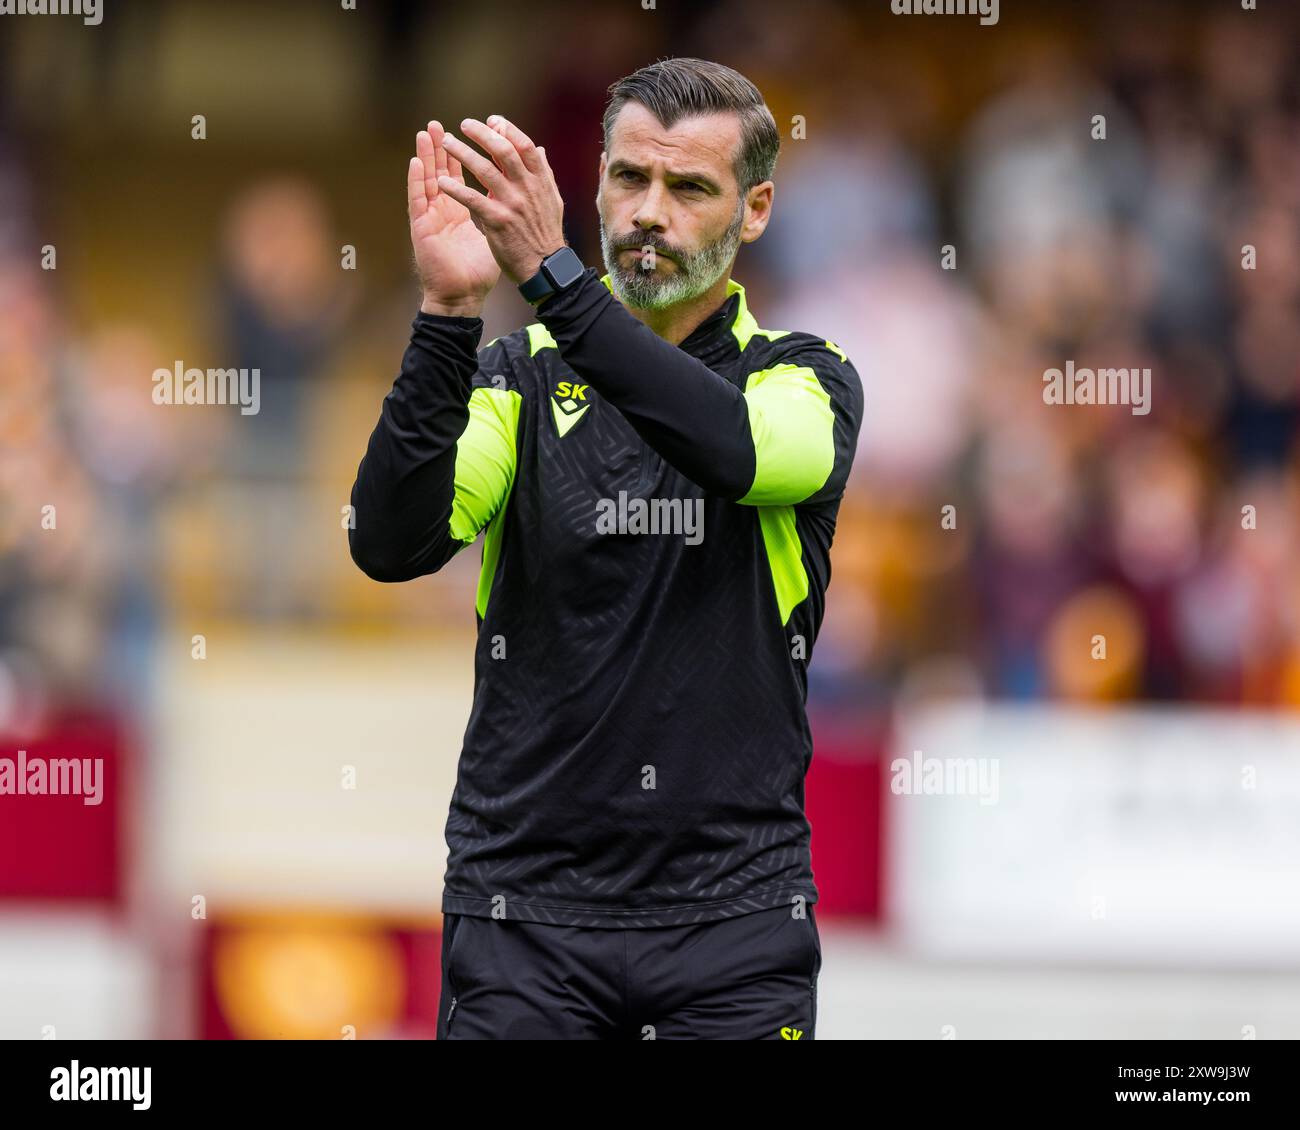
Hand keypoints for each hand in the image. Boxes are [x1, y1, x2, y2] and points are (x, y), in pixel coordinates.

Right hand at [408, 120, 500, 316]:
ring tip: (426, 132)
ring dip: (426, 156)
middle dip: (442, 147)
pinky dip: (416, 180)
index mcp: (462, 212)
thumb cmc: (477, 272)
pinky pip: (417, 200)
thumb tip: (516, 194)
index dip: (466, 156)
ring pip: (427, 180)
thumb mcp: (494, 235)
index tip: (471, 135)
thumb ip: (500, 212)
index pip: (462, 177)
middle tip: (440, 124)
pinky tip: (416, 162)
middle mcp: (445, 211)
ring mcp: (432, 218)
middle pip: (442, 172)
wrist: (463, 297)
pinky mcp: (422, 228)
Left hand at [437, 116, 566, 284]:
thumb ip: (544, 174)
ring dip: (462, 153)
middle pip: (503, 150)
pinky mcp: (498, 222)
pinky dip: (456, 189)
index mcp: (540, 181)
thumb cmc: (546, 235)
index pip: (524, 146)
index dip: (507, 129)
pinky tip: (441, 182)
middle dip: (481, 134)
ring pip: (485, 170)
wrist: (545, 268)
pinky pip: (472, 199)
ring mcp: (512, 204)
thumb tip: (538, 149)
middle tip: (463, 125)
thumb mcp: (552, 201)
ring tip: (445, 143)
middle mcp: (527, 189)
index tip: (492, 121)